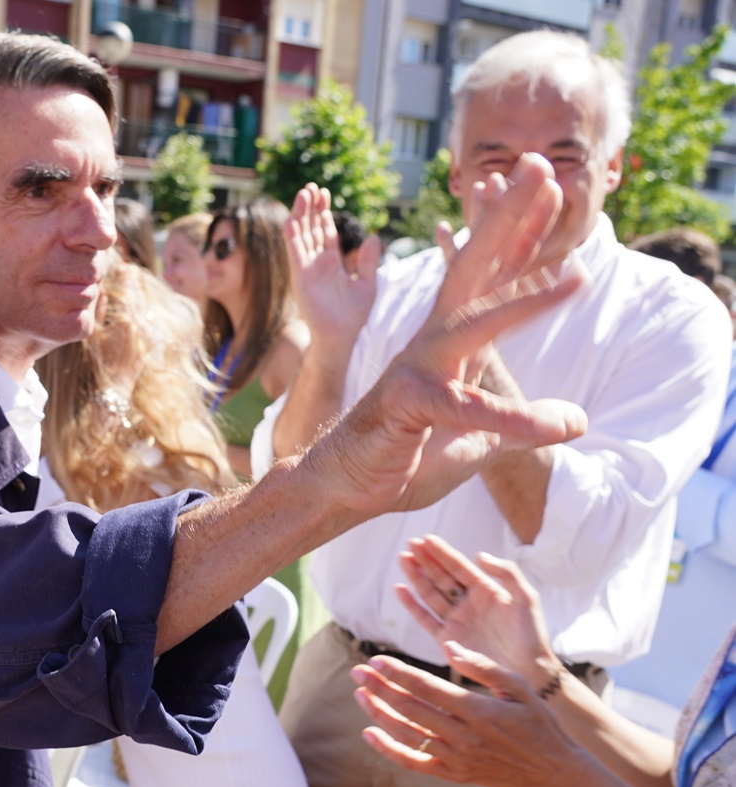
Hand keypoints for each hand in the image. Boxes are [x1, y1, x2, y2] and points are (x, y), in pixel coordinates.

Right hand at [285, 184, 380, 348]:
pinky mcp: (301, 278)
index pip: (325, 231)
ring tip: (302, 193)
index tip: (323, 192)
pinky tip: (291, 220)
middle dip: (310, 207)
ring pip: (301, 236)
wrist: (341, 336)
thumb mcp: (367, 283)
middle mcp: (316, 262)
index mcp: (332, 262)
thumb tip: (374, 237)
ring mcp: (307, 269)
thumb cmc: (353, 316)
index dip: (323, 212)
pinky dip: (293, 237)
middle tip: (311, 186)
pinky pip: (295, 254)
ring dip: (300, 215)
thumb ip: (369, 261)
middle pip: (311, 228)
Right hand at [303, 153, 586, 516]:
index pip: (491, 277)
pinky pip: (470, 408)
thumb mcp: (478, 437)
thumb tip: (577, 417)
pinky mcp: (410, 404)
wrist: (344, 487)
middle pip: (475, 268)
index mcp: (450, 344)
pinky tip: (560, 422)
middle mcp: (433, 343)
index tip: (548, 187)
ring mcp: (419, 367)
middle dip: (510, 216)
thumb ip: (520, 421)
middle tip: (540, 164)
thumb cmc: (404, 457)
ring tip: (579, 274)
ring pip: (475, 323)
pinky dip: (514, 416)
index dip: (520, 231)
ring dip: (528, 297)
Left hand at [350, 643, 585, 786]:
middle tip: (357, 672)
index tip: (375, 659)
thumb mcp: (518, 686)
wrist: (553, 771)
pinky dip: (388, 749)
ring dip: (379, 713)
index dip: (396, 672)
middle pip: (409, 708)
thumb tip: (449, 646)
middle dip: (379, 688)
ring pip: (406, 734)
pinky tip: (369, 733)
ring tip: (360, 695)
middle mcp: (463, 735)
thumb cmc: (537, 722)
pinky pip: (414, 763)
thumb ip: (482, 665)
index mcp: (477, 709)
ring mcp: (456, 758)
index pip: (425, 687)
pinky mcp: (454, 775)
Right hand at [395, 534, 561, 690]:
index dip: (442, 553)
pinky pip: (425, 619)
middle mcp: (467, 603)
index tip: (426, 538)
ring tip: (403, 558)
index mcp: (485, 591)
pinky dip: (411, 605)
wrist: (527, 671)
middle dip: (425, 560)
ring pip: (430, 593)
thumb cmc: (530, 635)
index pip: (459, 567)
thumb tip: (479, 555)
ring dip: (416, 576)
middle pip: (441, 577)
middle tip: (410, 543)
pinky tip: (400, 589)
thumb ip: (507, 572)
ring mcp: (456, 621)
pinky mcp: (447, 640)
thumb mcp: (526, 597)